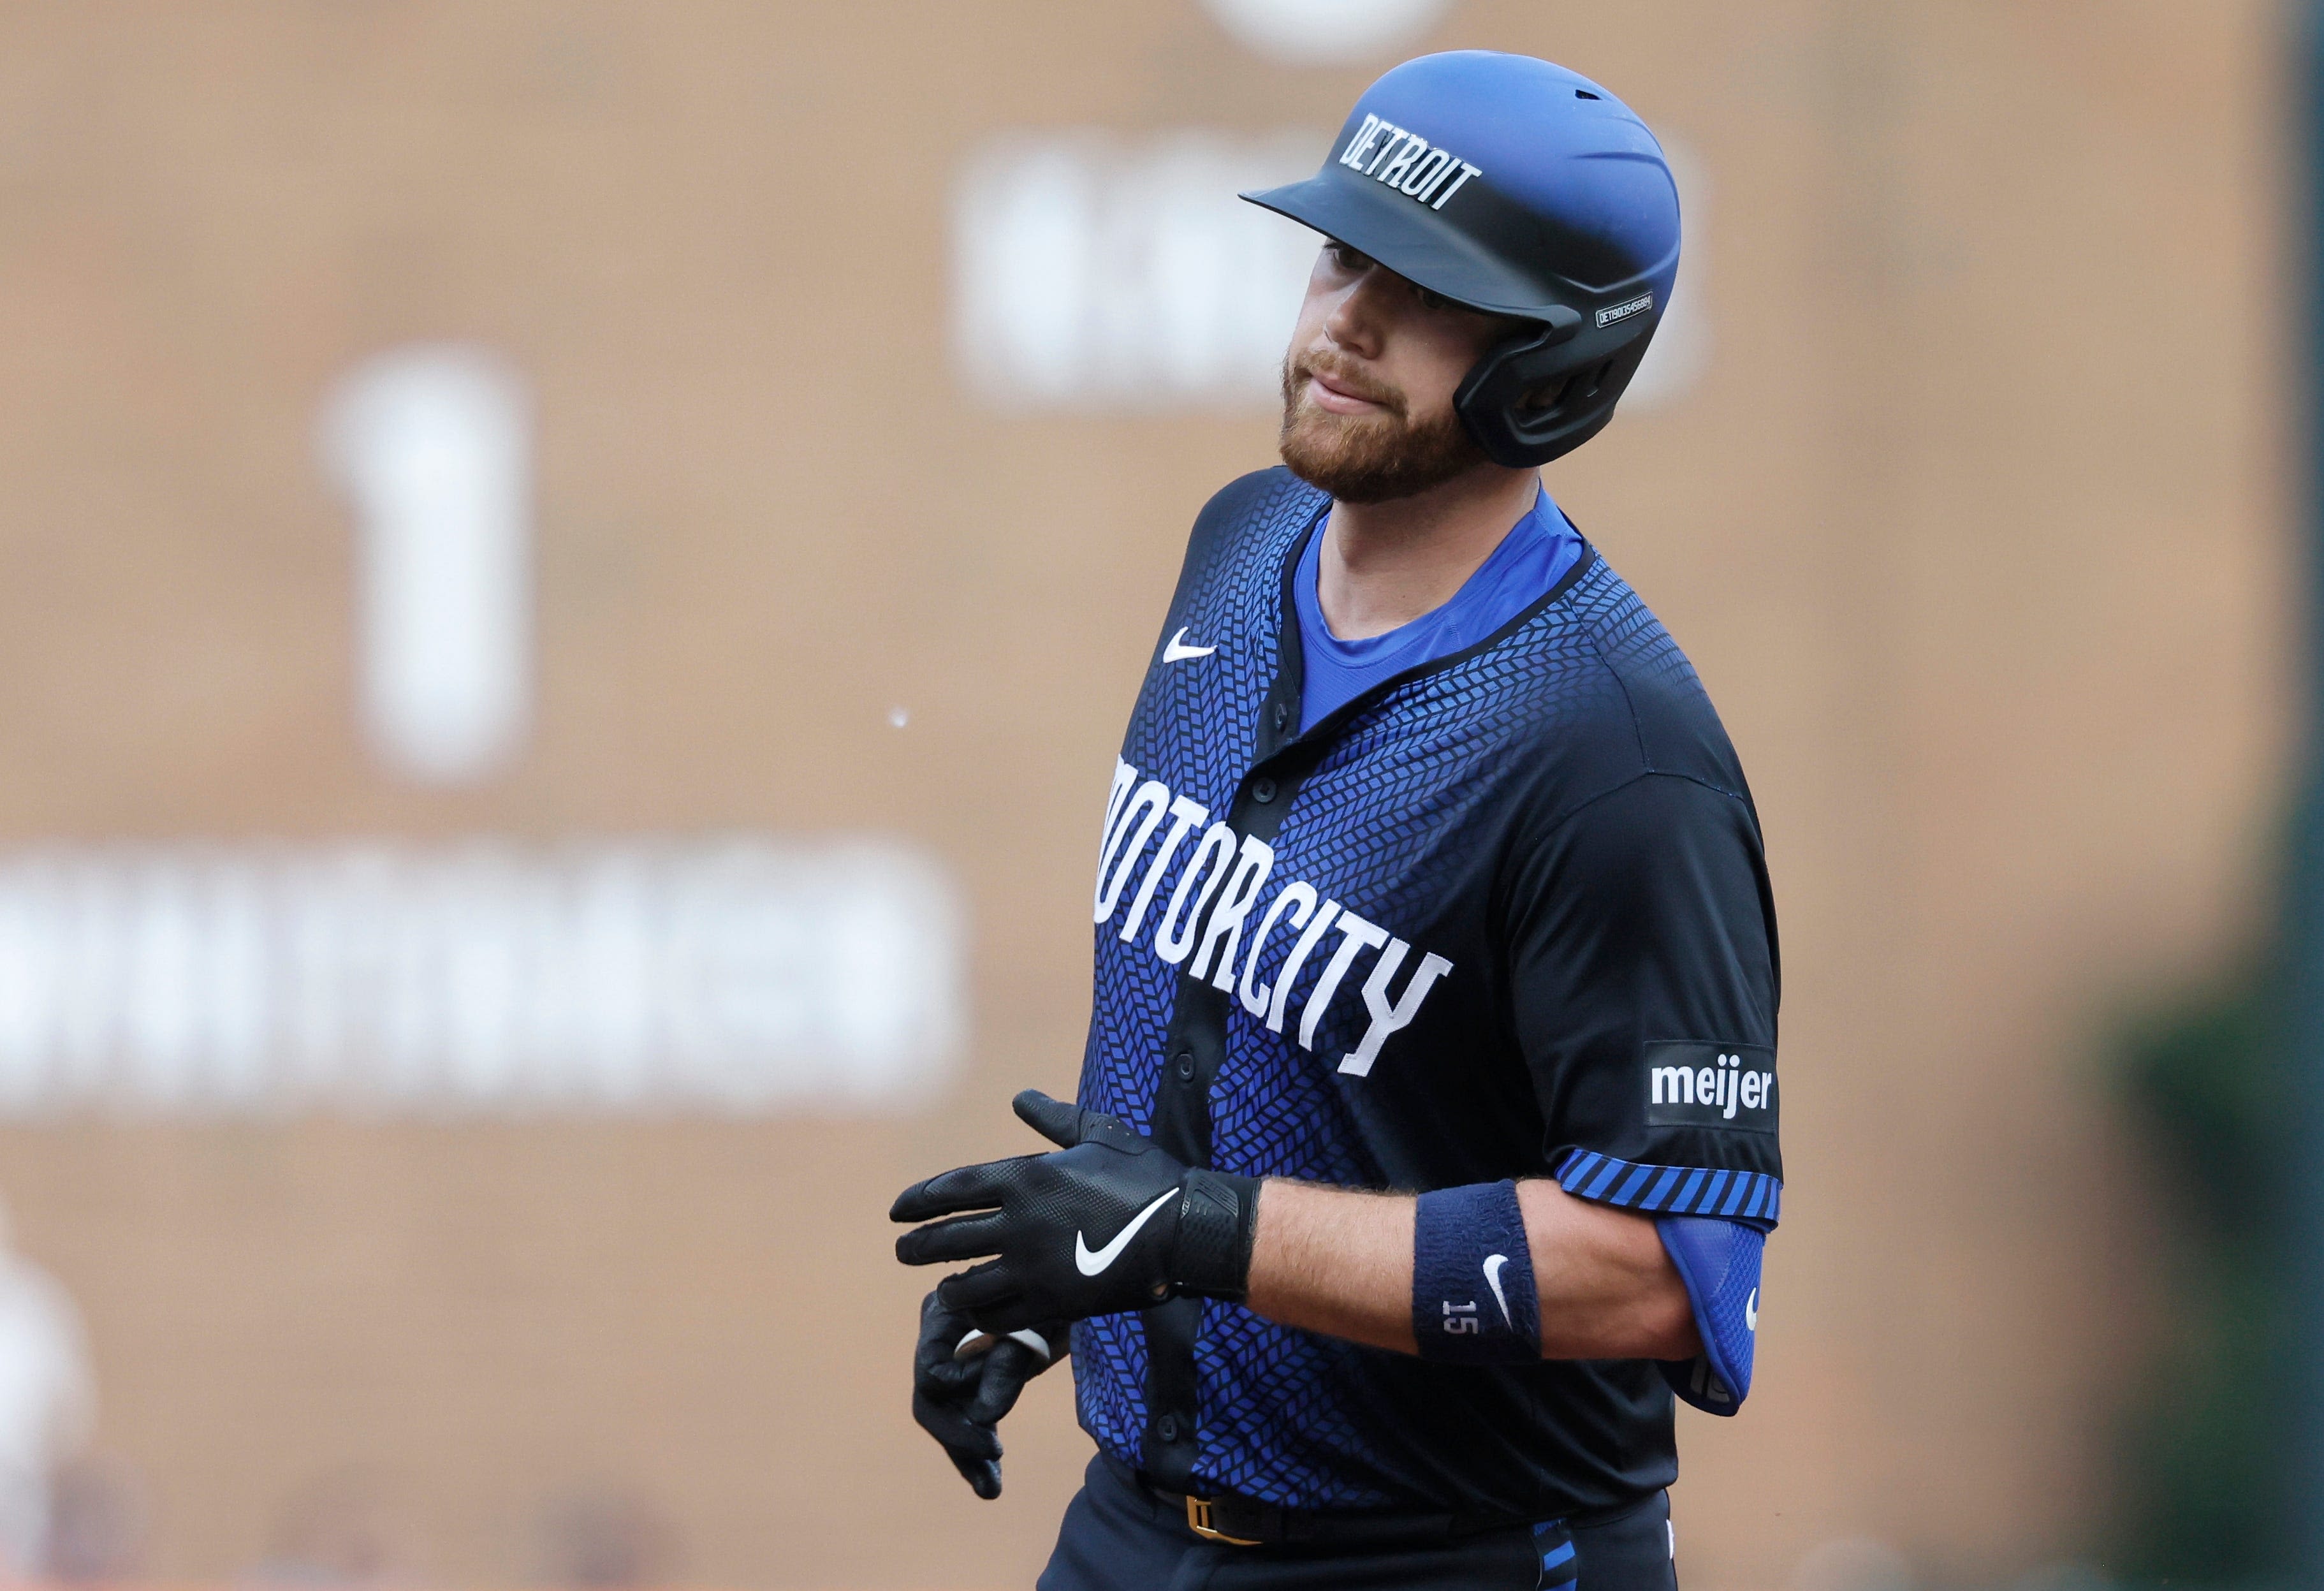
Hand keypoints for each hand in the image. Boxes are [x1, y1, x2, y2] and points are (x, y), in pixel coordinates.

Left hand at [890, 1090, 1259, 1331]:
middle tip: (901, 1250)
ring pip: (968, 1284)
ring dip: (947, 1287)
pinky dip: (983, 1315)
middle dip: (917, 1246)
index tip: (897, 1212)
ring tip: (939, 1288)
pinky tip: (977, 1313)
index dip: (919, 1200)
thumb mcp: (1097, 1133)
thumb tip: (1020, 1098)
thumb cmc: (1145, 1175)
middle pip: (948, 1238)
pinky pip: (1002, 1315)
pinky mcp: (1053, 1304)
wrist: (1185, 1229)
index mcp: (1026, 1177)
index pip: (953, 1189)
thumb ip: (1052, 1119)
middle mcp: (1020, 1223)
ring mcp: (1034, 1268)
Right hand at [911, 1289, 1066, 1499]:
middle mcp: (942, 1336)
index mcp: (947, 1312)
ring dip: (966, 1455)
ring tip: (991, 1489)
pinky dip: (977, 1450)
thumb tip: (984, 1415)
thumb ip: (1009, 1362)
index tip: (992, 1419)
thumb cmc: (1058, 1292)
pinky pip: (967, 1419)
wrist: (1079, 1283)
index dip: (957, 1400)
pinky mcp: (974, 1381)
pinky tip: (990, 1484)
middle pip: (931, 1399)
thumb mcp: (1040, 1322)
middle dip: (958, 1438)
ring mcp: (955, 1361)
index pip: (932, 1369)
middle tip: (992, 1461)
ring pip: (947, 1416)